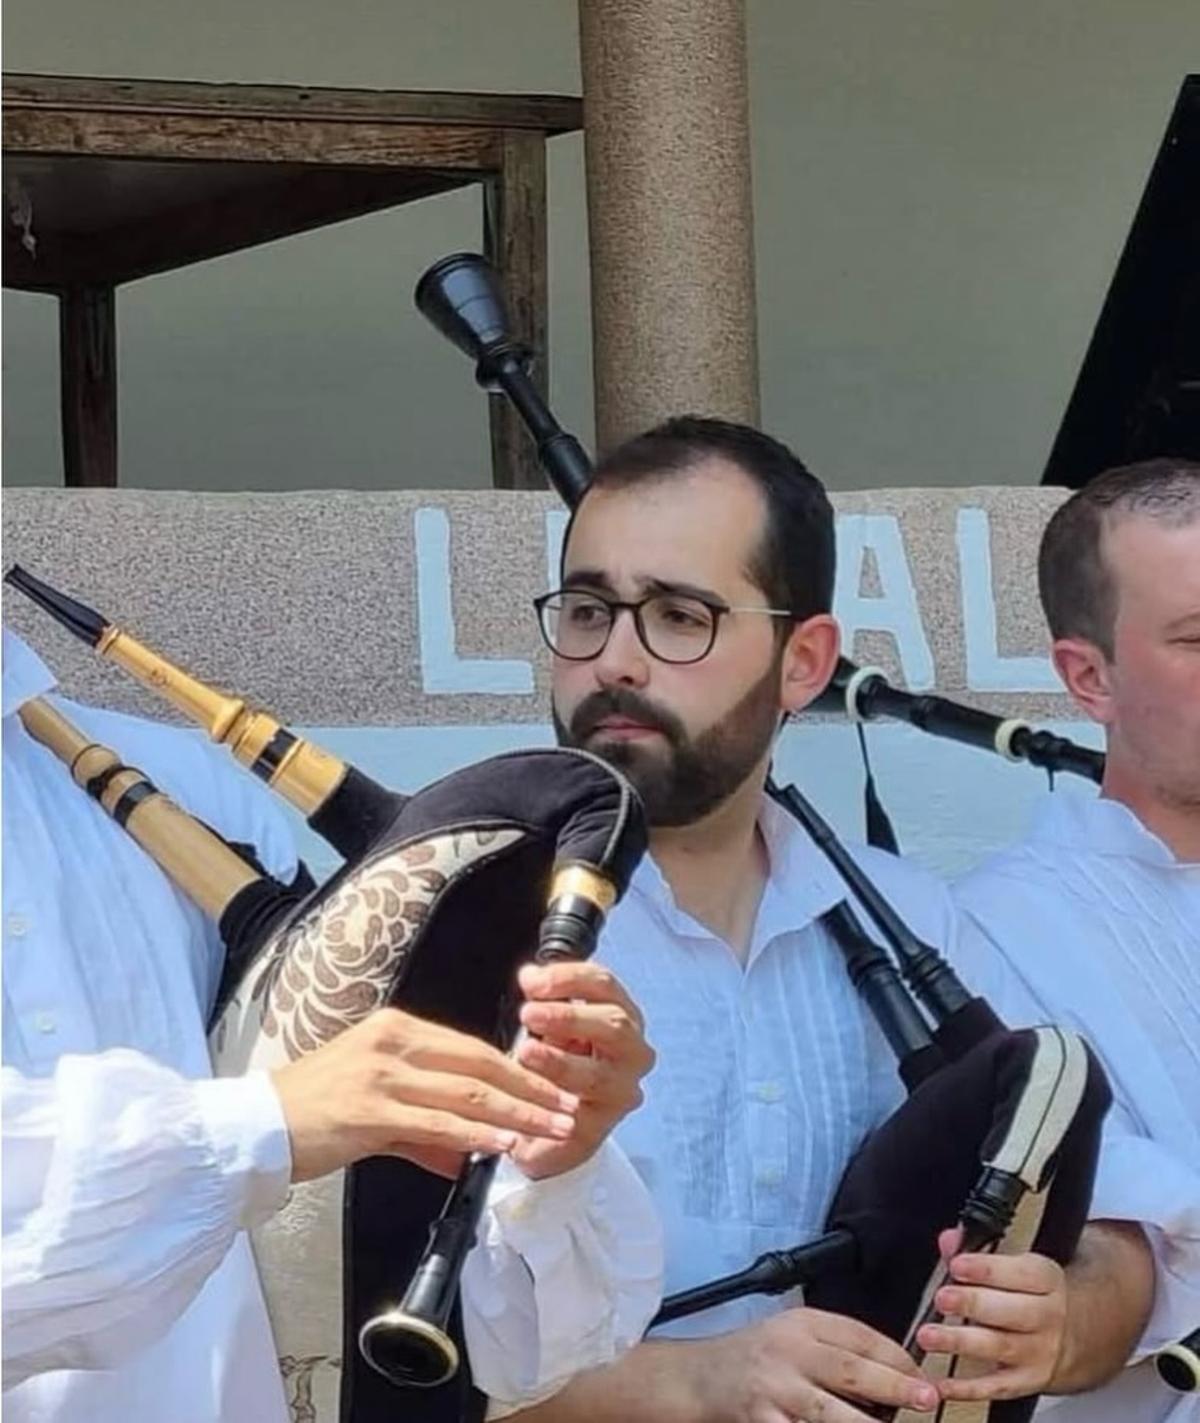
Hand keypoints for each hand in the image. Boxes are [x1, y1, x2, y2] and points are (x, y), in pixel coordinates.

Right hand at [271, 1006, 580, 1181]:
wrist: (253, 1127)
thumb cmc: (310, 1115)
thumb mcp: (373, 1108)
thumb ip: (421, 1129)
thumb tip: (463, 1157)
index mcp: (397, 1030)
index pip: (473, 1049)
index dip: (519, 1071)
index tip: (552, 1090)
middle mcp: (393, 1043)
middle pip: (481, 1066)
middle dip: (532, 1091)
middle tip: (568, 1110)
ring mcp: (381, 1075)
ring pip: (467, 1094)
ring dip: (517, 1115)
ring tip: (551, 1131)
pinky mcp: (368, 1110)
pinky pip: (435, 1123)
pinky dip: (475, 1135)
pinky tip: (502, 1145)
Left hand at [509, 960, 654, 1179]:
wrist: (548, 1125)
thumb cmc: (556, 1065)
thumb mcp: (551, 1024)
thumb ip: (545, 998)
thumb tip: (530, 977)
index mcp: (620, 1015)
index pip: (604, 985)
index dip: (569, 978)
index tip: (532, 981)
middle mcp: (632, 1051)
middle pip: (614, 1024)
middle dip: (569, 1017)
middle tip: (529, 1013)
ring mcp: (621, 1091)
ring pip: (598, 1074)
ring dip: (559, 1061)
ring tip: (526, 1052)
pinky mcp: (600, 1128)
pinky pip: (578, 1115)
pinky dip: (553, 1102)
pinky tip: (530, 1093)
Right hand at [695, 1307, 938, 1421]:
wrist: (698, 1377)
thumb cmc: (754, 1356)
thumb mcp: (791, 1332)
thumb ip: (833, 1344)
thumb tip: (893, 1368)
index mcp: (802, 1325)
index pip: (858, 1335)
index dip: (895, 1355)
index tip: (921, 1373)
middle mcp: (789, 1353)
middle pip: (849, 1369)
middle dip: (893, 1385)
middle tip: (926, 1396)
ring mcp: (775, 1391)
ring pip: (829, 1413)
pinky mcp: (762, 1422)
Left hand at [916, 1227, 1067, 1403]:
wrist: (1075, 1335)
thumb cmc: (1034, 1295)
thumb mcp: (1017, 1265)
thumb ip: (978, 1252)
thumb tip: (950, 1241)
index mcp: (1046, 1281)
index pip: (1019, 1274)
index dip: (986, 1269)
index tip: (957, 1265)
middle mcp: (1047, 1317)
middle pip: (1010, 1312)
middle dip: (973, 1304)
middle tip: (943, 1299)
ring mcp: (1039, 1352)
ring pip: (999, 1347)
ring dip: (961, 1342)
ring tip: (930, 1336)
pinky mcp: (1027, 1381)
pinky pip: (996, 1387)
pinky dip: (968, 1389)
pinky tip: (943, 1383)